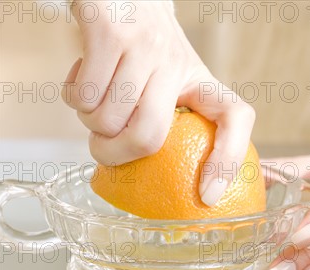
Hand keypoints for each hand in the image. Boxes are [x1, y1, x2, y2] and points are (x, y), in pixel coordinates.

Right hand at [62, 0, 254, 205]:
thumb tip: (154, 182)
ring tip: (95, 103)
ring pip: (108, 119)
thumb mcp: (170, 82)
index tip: (208, 195)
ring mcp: (145, 47)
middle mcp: (178, 64)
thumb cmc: (143, 50)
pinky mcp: (109, 33)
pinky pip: (84, 95)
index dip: (227, 160)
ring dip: (90, 123)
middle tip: (103, 150)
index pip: (236, 117)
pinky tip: (81, 81)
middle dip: (115, 155)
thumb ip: (168, 120)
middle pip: (149, 136)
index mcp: (200, 82)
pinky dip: (74, 99)